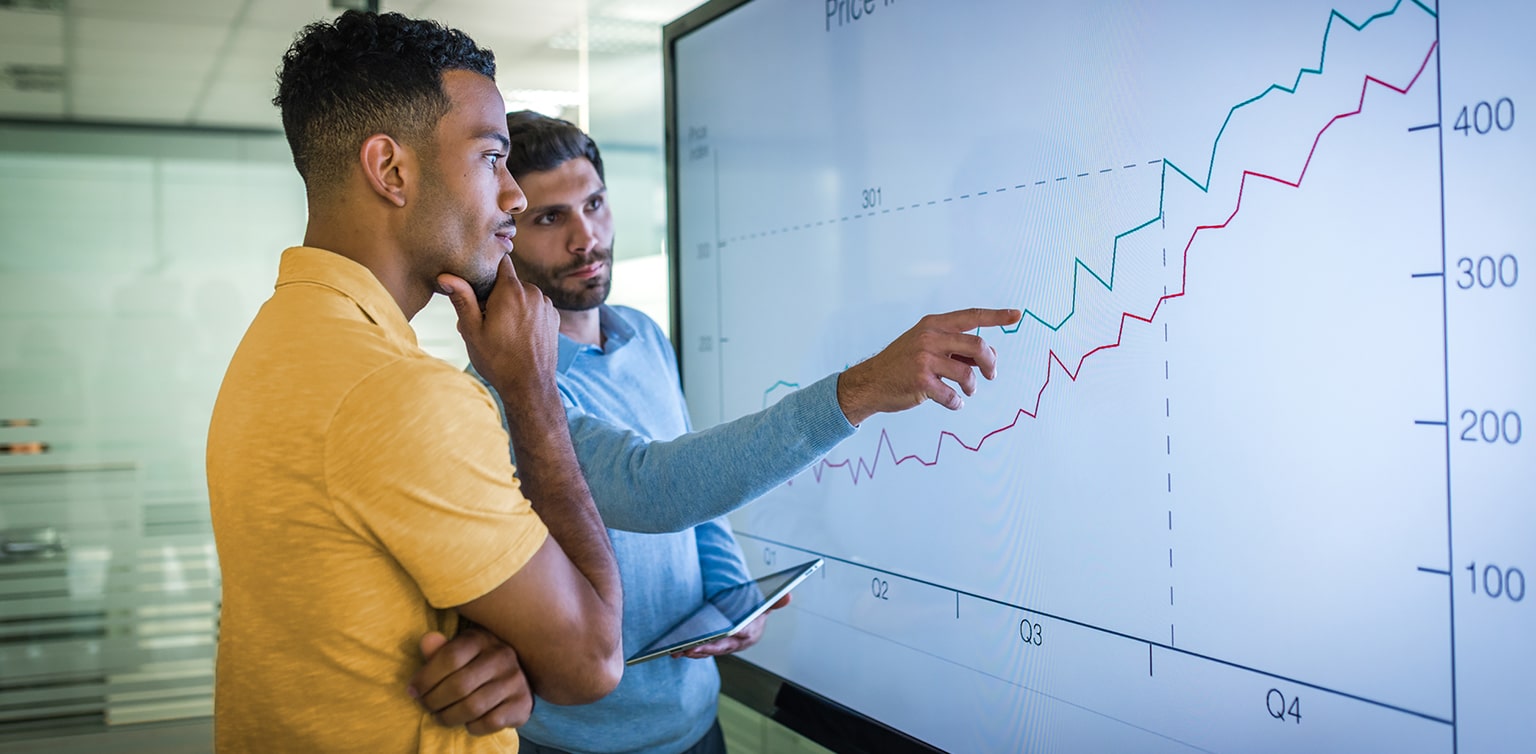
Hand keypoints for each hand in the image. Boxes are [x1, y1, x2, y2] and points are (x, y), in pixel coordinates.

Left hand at [409, 625, 532, 735]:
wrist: (515, 679)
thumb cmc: (476, 664)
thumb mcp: (457, 652)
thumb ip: (439, 650)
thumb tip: (427, 641)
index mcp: (482, 638)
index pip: (449, 658)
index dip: (425, 678)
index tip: (413, 691)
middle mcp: (502, 655)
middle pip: (458, 685)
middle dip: (434, 701)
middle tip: (426, 706)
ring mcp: (515, 679)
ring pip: (472, 707)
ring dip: (449, 717)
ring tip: (440, 716)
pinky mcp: (522, 703)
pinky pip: (490, 722)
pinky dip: (472, 726)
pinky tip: (467, 722)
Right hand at [438, 254, 559, 400]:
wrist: (530, 386)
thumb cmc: (498, 360)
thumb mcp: (472, 330)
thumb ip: (462, 299)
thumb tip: (446, 276)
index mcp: (511, 290)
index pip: (501, 261)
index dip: (488, 271)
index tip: (479, 286)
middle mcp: (533, 292)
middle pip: (510, 281)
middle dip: (495, 295)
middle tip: (483, 320)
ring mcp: (546, 305)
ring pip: (523, 295)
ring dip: (511, 305)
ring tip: (499, 331)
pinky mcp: (554, 317)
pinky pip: (535, 307)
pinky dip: (525, 315)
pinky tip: (517, 335)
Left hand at [672, 594, 790, 658]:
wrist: (749, 617)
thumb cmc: (754, 610)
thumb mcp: (765, 603)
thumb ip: (775, 601)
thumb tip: (788, 595)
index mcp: (752, 633)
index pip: (742, 635)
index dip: (731, 635)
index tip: (722, 634)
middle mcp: (739, 644)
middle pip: (721, 647)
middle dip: (706, 648)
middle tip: (690, 648)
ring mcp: (725, 648)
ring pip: (708, 651)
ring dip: (694, 652)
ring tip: (678, 650)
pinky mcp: (714, 648)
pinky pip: (702, 651)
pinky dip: (690, 651)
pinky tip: (676, 649)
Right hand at [836, 308, 1022, 424]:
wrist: (870, 382)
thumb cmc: (902, 364)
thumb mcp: (925, 345)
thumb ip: (955, 347)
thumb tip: (989, 357)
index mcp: (933, 324)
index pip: (971, 316)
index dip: (997, 316)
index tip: (1017, 315)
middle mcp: (930, 337)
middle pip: (977, 346)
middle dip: (990, 364)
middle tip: (991, 375)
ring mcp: (924, 358)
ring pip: (968, 374)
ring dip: (972, 387)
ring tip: (966, 391)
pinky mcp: (921, 381)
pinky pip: (952, 395)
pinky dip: (956, 402)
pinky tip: (951, 402)